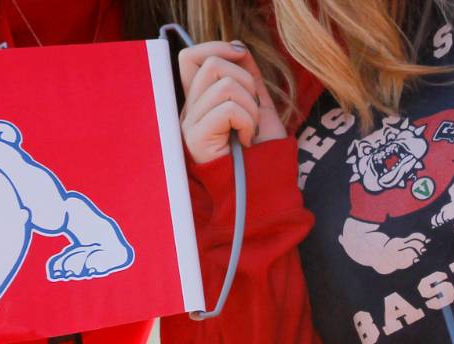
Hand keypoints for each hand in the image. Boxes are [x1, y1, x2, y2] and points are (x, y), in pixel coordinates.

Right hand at [178, 41, 285, 163]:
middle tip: (252, 111)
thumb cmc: (261, 151)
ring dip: (250, 106)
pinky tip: (246, 140)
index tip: (241, 56)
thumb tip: (239, 48)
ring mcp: (188, 125)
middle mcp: (188, 110)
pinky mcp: (196, 138)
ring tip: (250, 129)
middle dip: (246, 81)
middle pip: (212, 64)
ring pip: (225, 85)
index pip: (190, 57)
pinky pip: (228, 109)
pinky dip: (247, 122)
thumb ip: (246, 76)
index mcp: (198, 101)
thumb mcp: (257, 104)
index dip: (216, 47)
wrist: (264, 185)